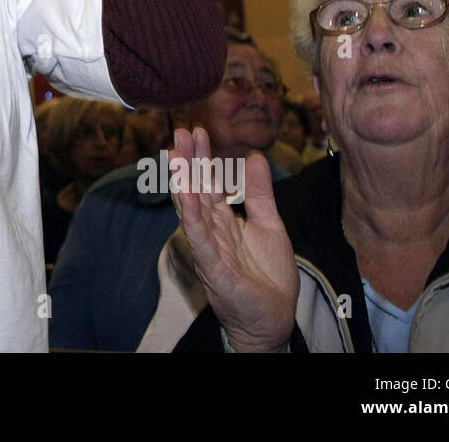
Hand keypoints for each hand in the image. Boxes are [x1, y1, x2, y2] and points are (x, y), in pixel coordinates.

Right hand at [169, 127, 298, 351]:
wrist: (273, 318)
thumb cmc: (269, 277)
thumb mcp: (269, 224)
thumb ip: (259, 192)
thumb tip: (255, 156)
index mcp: (223, 220)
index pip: (208, 181)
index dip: (202, 156)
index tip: (197, 129)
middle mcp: (210, 230)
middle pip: (195, 190)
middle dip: (187, 161)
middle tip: (179, 132)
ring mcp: (208, 247)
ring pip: (190, 210)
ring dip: (182, 183)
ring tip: (175, 156)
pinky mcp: (212, 266)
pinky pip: (199, 238)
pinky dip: (190, 217)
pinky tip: (185, 196)